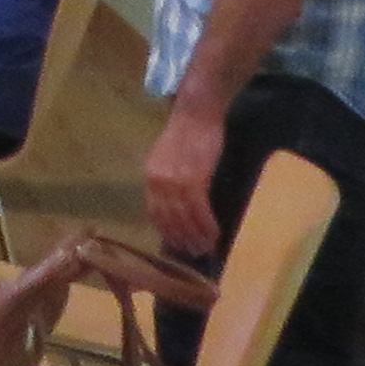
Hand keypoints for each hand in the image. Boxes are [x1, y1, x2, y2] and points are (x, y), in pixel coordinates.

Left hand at [143, 101, 229, 259]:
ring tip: (206, 248)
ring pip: (184, 217)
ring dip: (196, 236)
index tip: (176, 244)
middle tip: (194, 253)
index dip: (166, 231)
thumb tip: (178, 205)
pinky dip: (207, 224)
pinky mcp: (194, 178)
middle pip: (168, 218)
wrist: (195, 112)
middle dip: (181, 239)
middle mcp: (158, 182)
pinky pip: (199, 209)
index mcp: (150, 177)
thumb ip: (168, 180)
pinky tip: (214, 234)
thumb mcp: (168, 158)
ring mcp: (175, 181)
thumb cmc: (187, 133)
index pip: (154, 212)